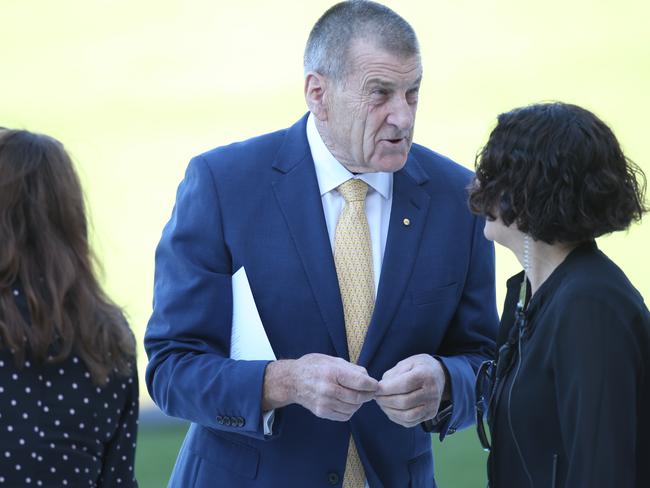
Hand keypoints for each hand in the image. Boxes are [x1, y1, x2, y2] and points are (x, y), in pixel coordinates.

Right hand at [263, 353, 377, 420]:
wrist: (291, 381)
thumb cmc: (313, 367)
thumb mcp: (332, 360)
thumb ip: (351, 368)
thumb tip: (369, 378)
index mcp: (332, 372)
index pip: (360, 382)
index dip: (372, 385)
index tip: (376, 385)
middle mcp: (328, 388)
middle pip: (358, 397)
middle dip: (368, 395)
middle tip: (371, 392)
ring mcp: (324, 402)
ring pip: (353, 408)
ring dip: (359, 403)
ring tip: (358, 396)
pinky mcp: (322, 412)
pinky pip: (344, 416)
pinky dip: (350, 410)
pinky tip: (348, 403)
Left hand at [375, 354, 445, 427]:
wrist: (440, 375)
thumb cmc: (420, 367)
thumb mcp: (407, 362)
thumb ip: (393, 374)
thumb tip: (381, 388)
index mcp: (425, 375)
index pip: (403, 385)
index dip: (386, 389)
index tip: (376, 388)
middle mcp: (431, 392)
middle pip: (404, 402)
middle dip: (385, 400)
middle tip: (376, 397)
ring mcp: (432, 406)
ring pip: (407, 415)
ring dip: (389, 411)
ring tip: (381, 403)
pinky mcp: (430, 415)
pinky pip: (410, 422)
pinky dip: (396, 418)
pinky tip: (390, 410)